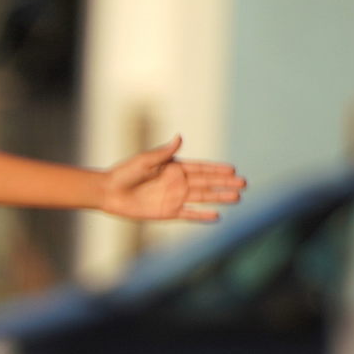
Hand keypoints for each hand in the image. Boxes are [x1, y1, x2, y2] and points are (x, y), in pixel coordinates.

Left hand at [99, 136, 245, 223]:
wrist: (109, 192)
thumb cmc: (124, 173)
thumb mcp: (145, 160)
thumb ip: (164, 153)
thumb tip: (179, 137)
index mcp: (174, 168)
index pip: (201, 168)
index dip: (216, 169)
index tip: (233, 169)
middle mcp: (178, 183)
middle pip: (207, 183)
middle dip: (225, 183)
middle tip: (244, 183)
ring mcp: (175, 198)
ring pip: (203, 198)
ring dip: (220, 197)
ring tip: (237, 198)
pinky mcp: (168, 212)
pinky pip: (189, 214)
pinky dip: (202, 216)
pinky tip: (217, 216)